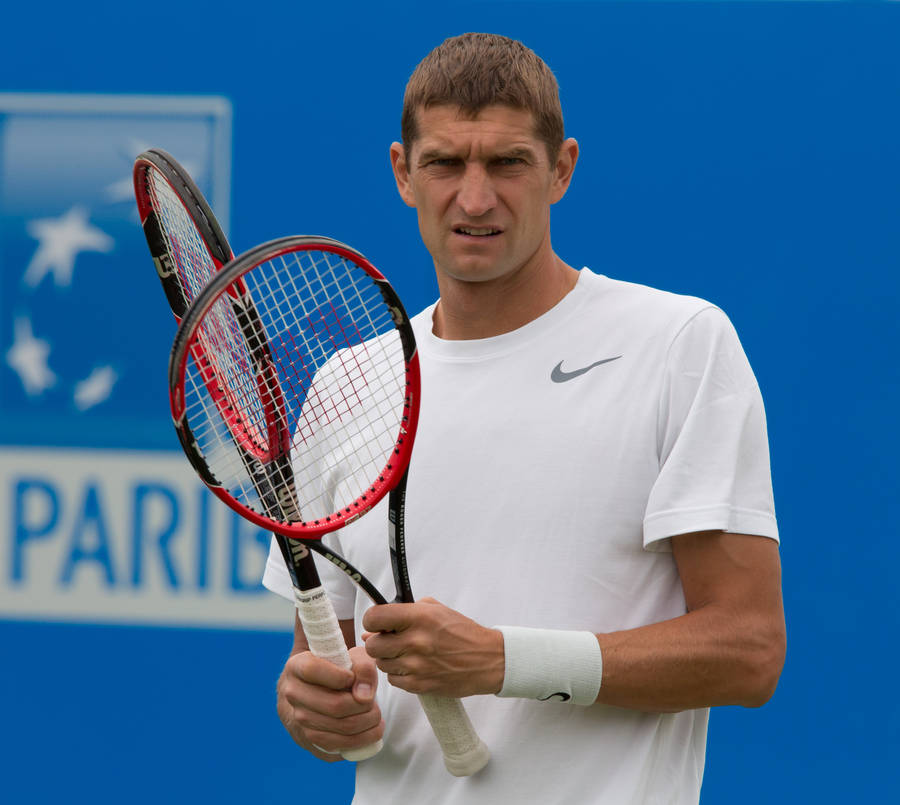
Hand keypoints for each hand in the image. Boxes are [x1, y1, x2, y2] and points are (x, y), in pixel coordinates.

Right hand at [276, 645, 383, 760]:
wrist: (317, 687)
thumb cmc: (339, 667)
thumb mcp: (352, 656)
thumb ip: (363, 668)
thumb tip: (365, 697)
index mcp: (297, 666)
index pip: (313, 670)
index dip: (339, 676)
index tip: (353, 678)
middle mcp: (292, 694)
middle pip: (333, 705)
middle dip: (364, 707)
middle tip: (375, 704)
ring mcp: (296, 719)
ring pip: (336, 729)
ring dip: (365, 726)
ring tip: (376, 718)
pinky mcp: (306, 740)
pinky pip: (335, 747)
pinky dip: (359, 742)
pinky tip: (369, 733)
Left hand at [362, 597, 504, 697]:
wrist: (488, 660)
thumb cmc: (461, 632)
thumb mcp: (436, 610)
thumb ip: (404, 612)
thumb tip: (372, 628)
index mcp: (419, 617)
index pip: (375, 617)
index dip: (372, 620)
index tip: (377, 623)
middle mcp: (415, 641)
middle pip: (372, 645)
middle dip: (378, 642)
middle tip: (391, 640)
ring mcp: (416, 666)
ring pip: (381, 664)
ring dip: (388, 659)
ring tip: (406, 653)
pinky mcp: (419, 685)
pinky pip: (393, 680)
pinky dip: (399, 674)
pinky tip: (414, 666)